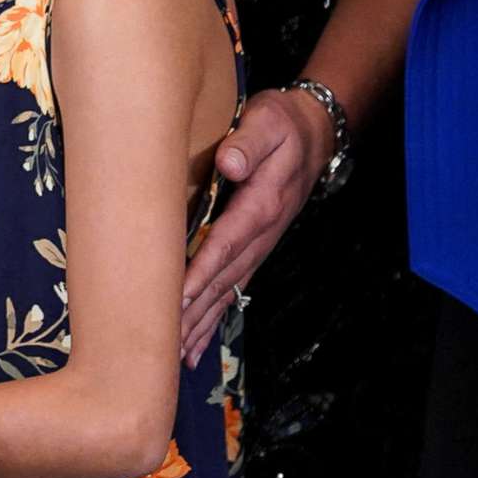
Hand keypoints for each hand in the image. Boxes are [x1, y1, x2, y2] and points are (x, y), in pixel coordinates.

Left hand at [178, 85, 332, 365]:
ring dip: (202, 322)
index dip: (200, 270)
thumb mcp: (268, 121)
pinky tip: (195, 344)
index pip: (226, 243)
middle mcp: (262, 233)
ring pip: (227, 291)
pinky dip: (214, 317)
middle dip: (194, 310)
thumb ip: (249, 142)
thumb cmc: (282, 122)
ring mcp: (260, 245)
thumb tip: (229, 162)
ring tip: (177, 356)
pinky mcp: (255, 248)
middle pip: (223, 278)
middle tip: (164, 341)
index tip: (176, 296)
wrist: (313, 133)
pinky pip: (233, 288)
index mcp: (262, 204)